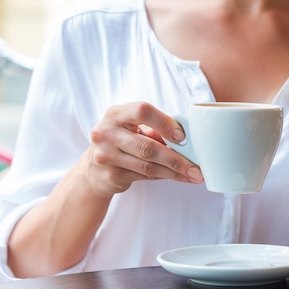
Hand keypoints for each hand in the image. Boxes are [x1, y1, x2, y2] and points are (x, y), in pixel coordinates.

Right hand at [82, 101, 202, 196]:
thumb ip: (155, 130)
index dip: (164, 123)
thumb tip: (188, 140)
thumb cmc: (121, 142)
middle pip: (147, 147)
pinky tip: (178, 177)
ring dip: (175, 172)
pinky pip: (144, 177)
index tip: (183, 136)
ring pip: (148, 166)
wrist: (92, 170)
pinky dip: (165, 177)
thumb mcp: (132, 128)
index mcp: (115, 114)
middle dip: (176, 158)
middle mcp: (106, 133)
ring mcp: (106, 156)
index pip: (142, 111)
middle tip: (197, 167)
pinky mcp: (110, 176)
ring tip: (194, 175)